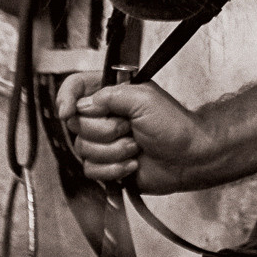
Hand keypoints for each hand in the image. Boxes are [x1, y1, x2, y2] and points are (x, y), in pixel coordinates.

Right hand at [56, 71, 221, 192]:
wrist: (189, 158)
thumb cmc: (175, 125)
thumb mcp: (144, 99)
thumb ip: (110, 96)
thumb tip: (83, 106)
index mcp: (113, 94)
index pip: (76, 87)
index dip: (66, 98)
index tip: (69, 111)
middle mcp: (105, 116)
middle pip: (77, 124)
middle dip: (106, 130)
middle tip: (130, 128)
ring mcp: (104, 141)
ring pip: (83, 149)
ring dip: (114, 151)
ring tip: (136, 146)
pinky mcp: (107, 164)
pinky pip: (91, 169)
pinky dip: (113, 168)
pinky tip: (133, 164)